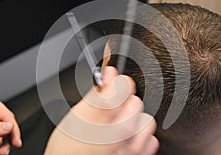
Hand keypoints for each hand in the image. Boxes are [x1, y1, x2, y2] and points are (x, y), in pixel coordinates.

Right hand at [44, 66, 158, 154]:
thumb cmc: (69, 146)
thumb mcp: (76, 113)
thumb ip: (97, 91)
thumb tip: (110, 73)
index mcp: (102, 116)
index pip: (124, 85)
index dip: (118, 82)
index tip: (113, 84)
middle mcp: (120, 133)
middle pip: (136, 102)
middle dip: (124, 103)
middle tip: (110, 112)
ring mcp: (131, 148)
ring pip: (146, 120)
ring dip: (135, 121)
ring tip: (118, 127)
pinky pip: (151, 140)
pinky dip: (140, 138)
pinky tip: (126, 140)